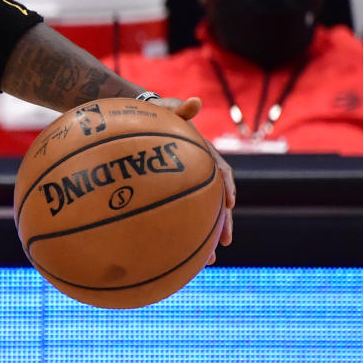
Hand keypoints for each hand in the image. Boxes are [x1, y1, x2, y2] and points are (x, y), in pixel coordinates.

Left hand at [146, 94, 235, 262]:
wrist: (133, 121)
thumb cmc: (149, 113)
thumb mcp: (162, 108)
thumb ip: (177, 107)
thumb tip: (195, 100)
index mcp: (201, 154)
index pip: (220, 171)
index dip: (226, 187)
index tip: (230, 203)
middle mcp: (196, 173)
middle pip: (214, 201)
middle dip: (222, 223)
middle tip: (224, 243)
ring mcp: (182, 186)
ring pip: (198, 215)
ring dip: (204, 237)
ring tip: (206, 262)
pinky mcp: (165, 194)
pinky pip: (174, 216)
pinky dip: (178, 235)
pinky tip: (171, 255)